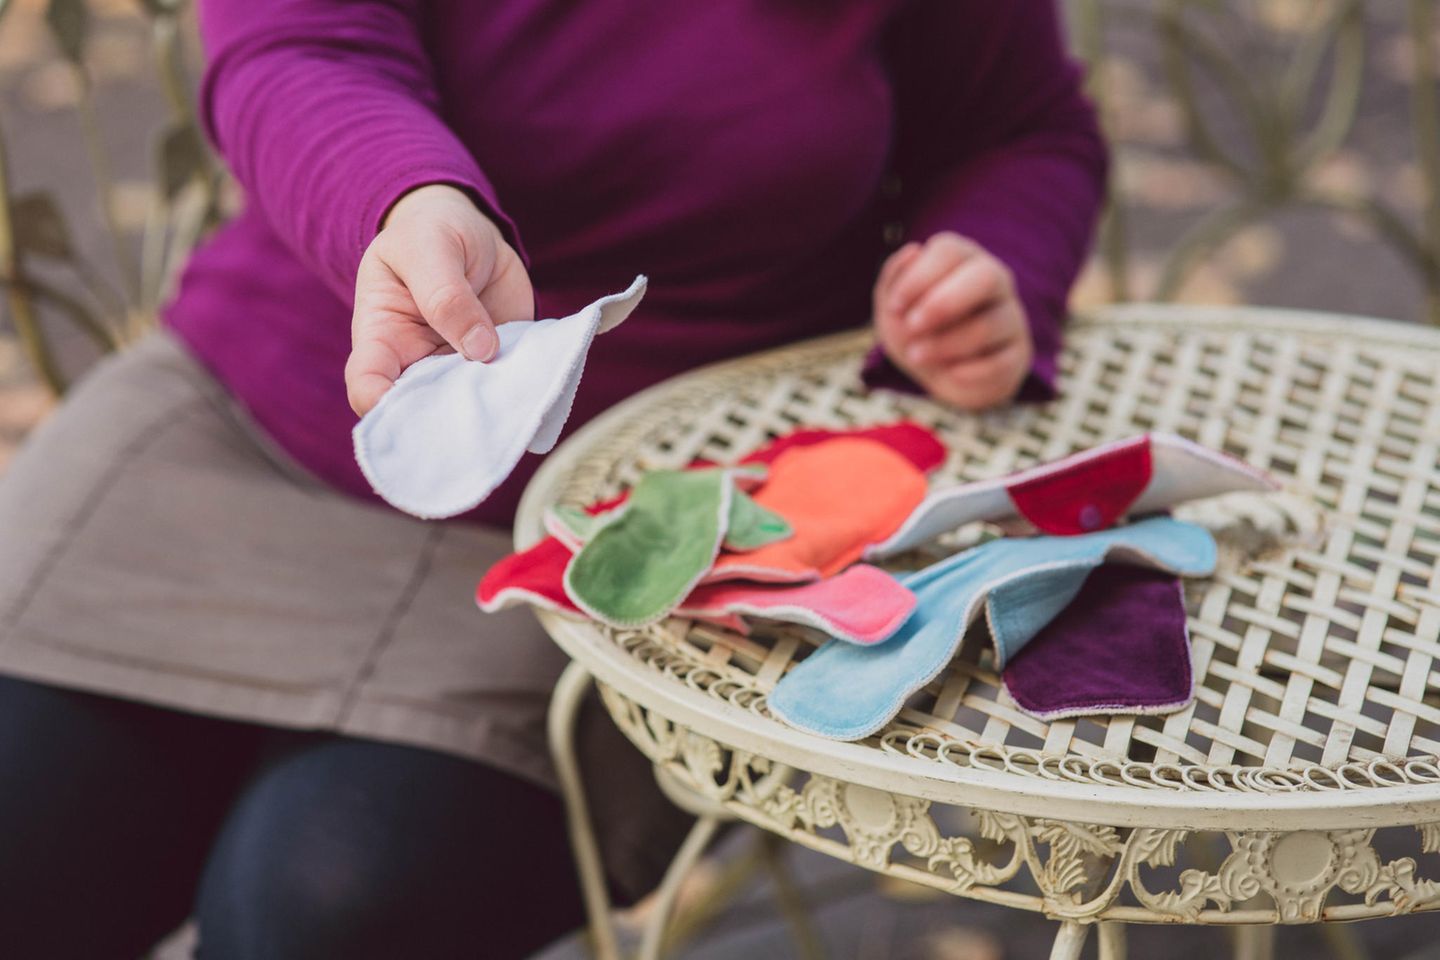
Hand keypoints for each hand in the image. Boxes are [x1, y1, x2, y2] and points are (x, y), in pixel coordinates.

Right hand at [345, 184, 533, 415]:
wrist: (471, 231)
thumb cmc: (429, 234)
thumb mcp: (429, 248)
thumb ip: (446, 295)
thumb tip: (481, 348)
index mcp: (382, 335)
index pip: (367, 381)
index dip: (378, 403)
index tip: (408, 411)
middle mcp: (417, 362)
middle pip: (420, 408)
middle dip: (442, 419)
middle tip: (472, 413)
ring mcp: (459, 367)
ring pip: (467, 405)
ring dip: (488, 407)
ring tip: (509, 399)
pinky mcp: (497, 364)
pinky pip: (506, 386)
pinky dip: (519, 391)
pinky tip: (532, 389)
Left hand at [872, 232, 1032, 409]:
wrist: (936, 374)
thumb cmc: (914, 330)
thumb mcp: (892, 308)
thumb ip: (894, 279)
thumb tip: (912, 250)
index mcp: (961, 258)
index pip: (949, 250)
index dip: (919, 277)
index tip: (894, 306)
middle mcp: (994, 279)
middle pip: (987, 276)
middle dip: (943, 304)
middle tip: (912, 326)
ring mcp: (1011, 315)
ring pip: (989, 325)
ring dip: (945, 344)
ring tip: (917, 355)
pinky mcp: (1018, 352)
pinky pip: (999, 362)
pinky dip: (966, 372)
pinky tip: (948, 373)